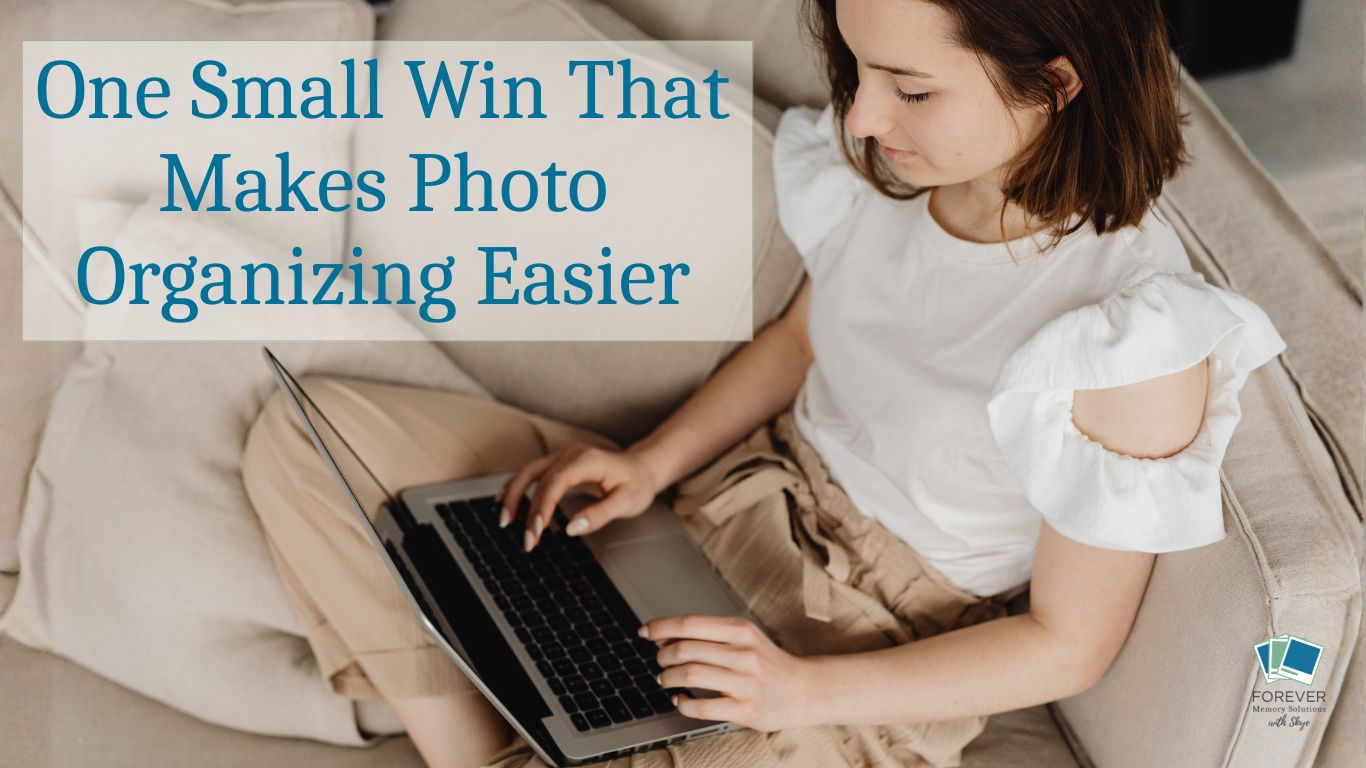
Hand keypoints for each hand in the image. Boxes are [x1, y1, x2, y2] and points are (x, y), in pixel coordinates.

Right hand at [496, 442, 661, 551]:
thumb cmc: (637, 484)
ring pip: (527, 472)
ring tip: (504, 521)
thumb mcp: (627, 502)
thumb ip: (600, 515)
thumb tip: (571, 529)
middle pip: (535, 477)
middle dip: (525, 508)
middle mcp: (570, 454)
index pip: (555, 482)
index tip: (536, 531)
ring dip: (513, 495)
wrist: (643, 468)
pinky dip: (517, 487)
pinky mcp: (559, 463)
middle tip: (525, 539)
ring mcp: (562, 456)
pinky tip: (505, 500)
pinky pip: (532, 473)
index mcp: (587, 460)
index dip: (542, 506)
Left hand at [640, 614, 815, 732]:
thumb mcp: (744, 637)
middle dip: (662, 656)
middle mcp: (742, 653)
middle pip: (685, 650)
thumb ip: (710, 634)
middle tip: (660, 661)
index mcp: (740, 630)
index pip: (690, 623)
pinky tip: (680, 700)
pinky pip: (702, 707)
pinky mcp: (745, 709)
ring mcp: (745, 682)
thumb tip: (664, 634)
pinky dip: (682, 703)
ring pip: (689, 675)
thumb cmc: (766, 662)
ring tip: (665, 680)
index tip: (644, 631)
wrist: (804, 689)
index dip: (660, 627)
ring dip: (667, 678)